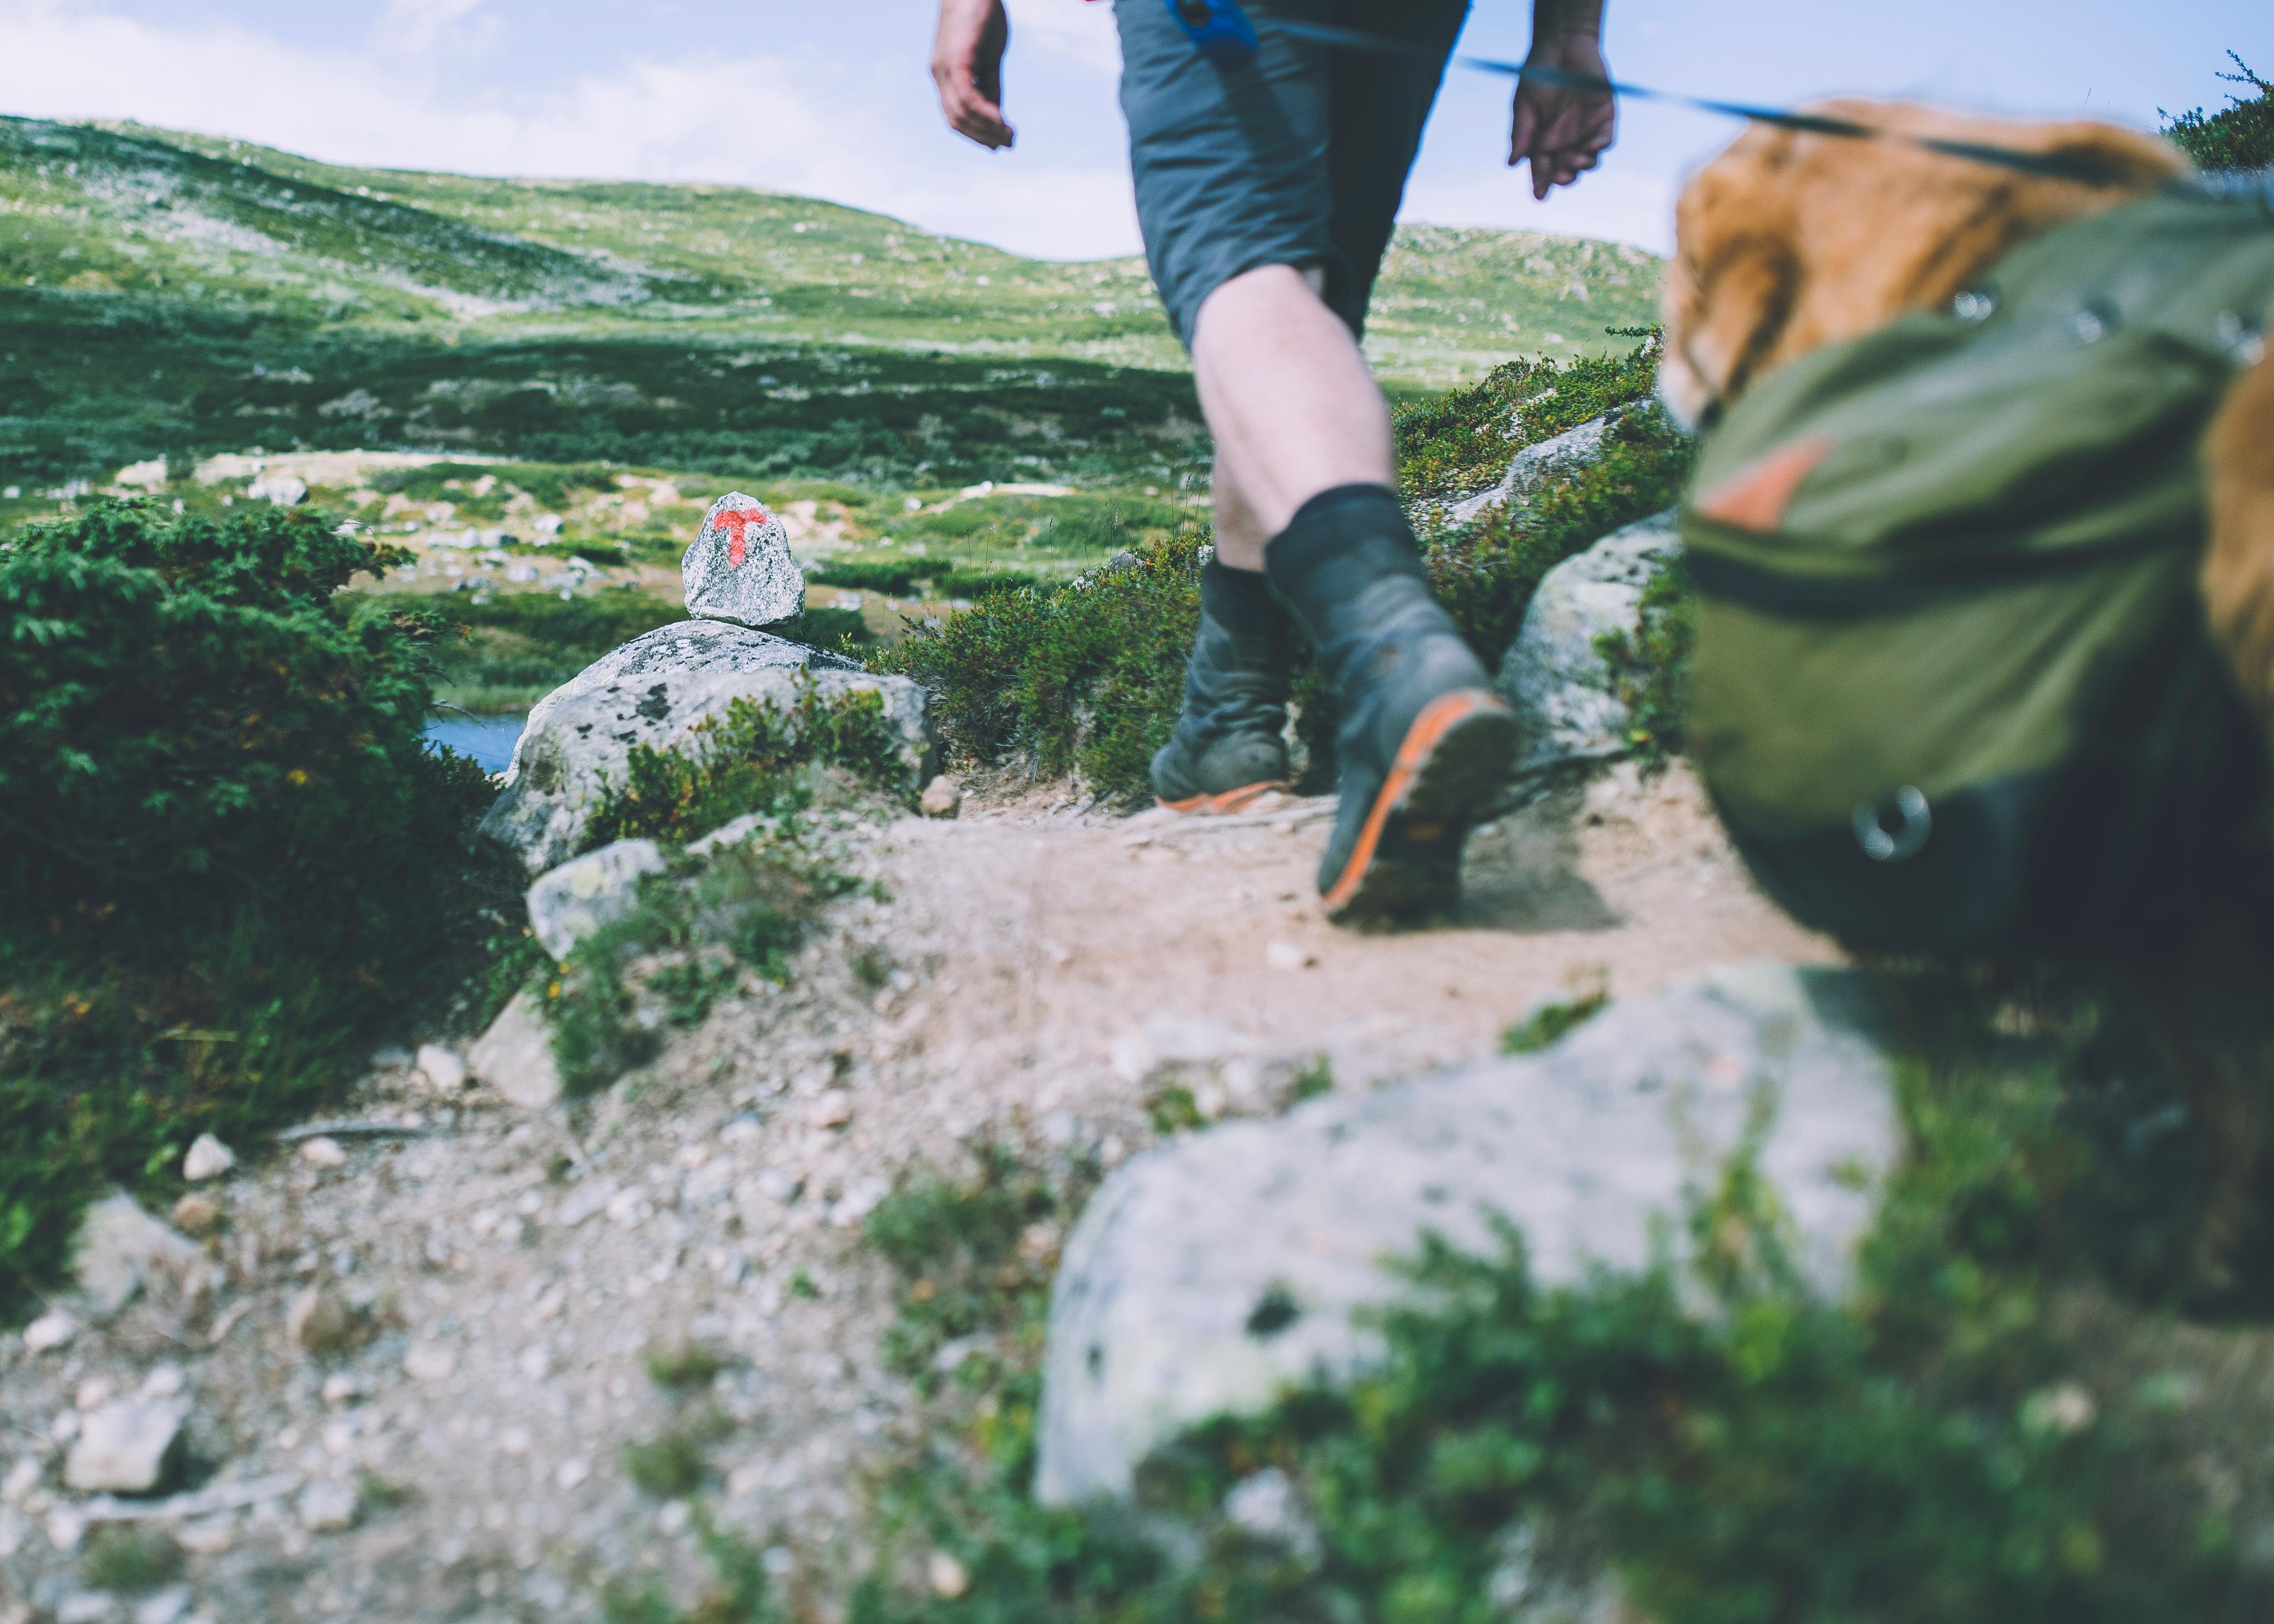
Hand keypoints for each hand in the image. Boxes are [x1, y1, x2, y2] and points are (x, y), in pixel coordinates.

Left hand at [933, 0, 1013, 150]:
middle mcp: (939, 73)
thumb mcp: (989, 56)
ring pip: (961, 113)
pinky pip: (967, 98)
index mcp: (945, 73)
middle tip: (1007, 145)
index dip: (975, 133)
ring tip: (1009, 137)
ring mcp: (945, 67)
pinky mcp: (956, 59)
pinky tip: (1001, 122)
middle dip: (982, 137)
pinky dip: (985, 114)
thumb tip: (997, 114)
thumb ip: (990, 85)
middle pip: (956, 120)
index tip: (997, 144)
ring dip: (986, 130)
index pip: (955, 114)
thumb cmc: (983, 13)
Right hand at [1507, 32, 1615, 199]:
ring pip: (1588, 161)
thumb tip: (1511, 164)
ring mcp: (1586, 131)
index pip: (1542, 170)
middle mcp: (1565, 141)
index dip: (1540, 185)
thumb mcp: (1524, 103)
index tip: (1540, 196)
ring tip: (1575, 157)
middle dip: (1564, 178)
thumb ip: (1521, 133)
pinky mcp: (1605, 118)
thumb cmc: (1540, 73)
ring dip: (1582, 165)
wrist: (1564, 44)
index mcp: (1542, 141)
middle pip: (1566, 171)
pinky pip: (1606, 141)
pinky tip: (1591, 145)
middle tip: (1560, 176)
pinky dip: (1599, 146)